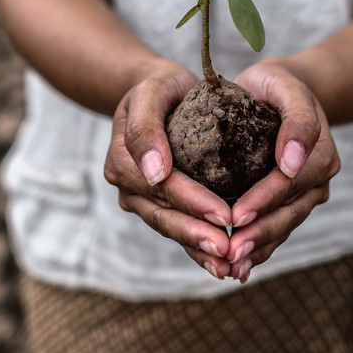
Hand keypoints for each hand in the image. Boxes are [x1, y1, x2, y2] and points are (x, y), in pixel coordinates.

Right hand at [103, 61, 237, 278]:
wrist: (160, 93)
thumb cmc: (161, 86)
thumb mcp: (153, 90)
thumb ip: (145, 126)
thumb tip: (153, 173)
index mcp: (123, 159)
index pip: (163, 187)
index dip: (193, 203)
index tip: (226, 216)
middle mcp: (127, 185)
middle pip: (165, 214)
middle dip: (197, 235)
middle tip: (230, 250)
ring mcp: (140, 199)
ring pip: (170, 227)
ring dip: (198, 249)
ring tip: (229, 266)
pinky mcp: (157, 206)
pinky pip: (177, 229)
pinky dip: (197, 248)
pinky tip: (221, 264)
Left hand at [225, 60, 340, 283]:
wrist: (281, 92)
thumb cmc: (278, 85)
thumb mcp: (286, 86)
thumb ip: (297, 119)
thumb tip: (293, 162)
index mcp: (320, 154)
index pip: (288, 183)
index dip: (263, 201)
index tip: (235, 216)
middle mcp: (318, 181)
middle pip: (288, 213)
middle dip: (258, 235)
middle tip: (230, 253)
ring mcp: (306, 196)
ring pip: (282, 228)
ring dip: (257, 249)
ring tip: (230, 267)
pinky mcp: (291, 205)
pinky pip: (276, 230)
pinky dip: (258, 249)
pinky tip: (236, 268)